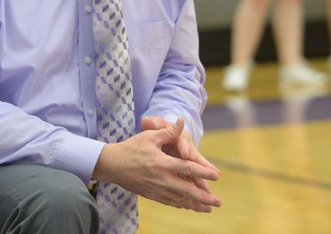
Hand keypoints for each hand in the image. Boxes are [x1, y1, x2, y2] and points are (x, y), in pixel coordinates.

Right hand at [92, 118, 221, 212]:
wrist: (112, 164)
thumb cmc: (131, 148)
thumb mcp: (149, 136)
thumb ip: (168, 132)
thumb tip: (181, 122)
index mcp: (162, 163)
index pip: (187, 168)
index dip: (203, 172)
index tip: (216, 176)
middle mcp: (161, 179)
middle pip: (187, 190)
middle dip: (204, 197)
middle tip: (218, 202)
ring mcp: (156, 189)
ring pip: (180, 200)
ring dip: (195, 205)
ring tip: (208, 208)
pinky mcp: (151, 195)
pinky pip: (170, 202)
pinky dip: (181, 204)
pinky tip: (188, 206)